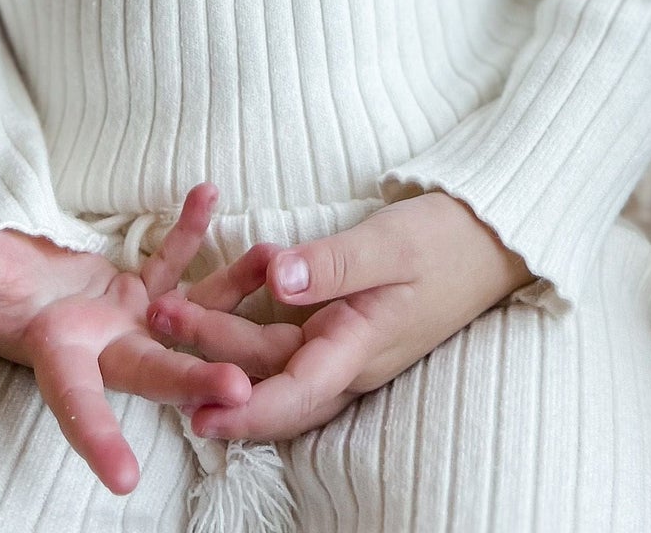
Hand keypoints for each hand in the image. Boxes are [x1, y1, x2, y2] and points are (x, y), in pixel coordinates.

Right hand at [0, 182, 250, 494]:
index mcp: (57, 356)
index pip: (76, 403)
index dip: (97, 439)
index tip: (126, 481)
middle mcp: (101, 347)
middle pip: (154, 370)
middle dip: (197, 380)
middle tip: (245, 392)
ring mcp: (126, 319)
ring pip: (187, 315)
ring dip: (230, 292)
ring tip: (271, 263)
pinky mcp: (138, 288)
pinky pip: (174, 261)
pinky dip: (192, 231)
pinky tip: (211, 194)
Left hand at [145, 191, 532, 441]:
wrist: (492, 238)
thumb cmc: (448, 240)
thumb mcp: (392, 243)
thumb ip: (334, 263)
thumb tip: (276, 278)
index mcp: (361, 348)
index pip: (296, 392)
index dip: (245, 407)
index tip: (198, 411)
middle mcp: (347, 357)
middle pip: (270, 371)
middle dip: (211, 357)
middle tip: (158, 320)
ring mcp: (344, 342)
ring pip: (272, 355)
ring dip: (222, 337)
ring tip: (171, 308)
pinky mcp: (341, 324)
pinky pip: (285, 336)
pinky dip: (248, 322)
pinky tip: (218, 298)